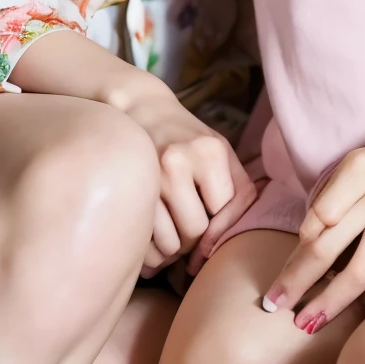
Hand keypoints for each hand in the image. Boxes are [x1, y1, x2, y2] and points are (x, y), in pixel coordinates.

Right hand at [113, 77, 256, 276]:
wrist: (144, 111)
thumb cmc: (189, 138)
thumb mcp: (220, 151)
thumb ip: (238, 189)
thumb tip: (231, 239)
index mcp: (211, 151)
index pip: (224, 209)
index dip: (221, 224)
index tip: (212, 225)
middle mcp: (179, 161)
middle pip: (195, 230)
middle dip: (195, 238)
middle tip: (189, 227)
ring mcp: (149, 177)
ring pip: (169, 244)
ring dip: (172, 248)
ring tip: (172, 232)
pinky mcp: (126, 192)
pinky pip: (144, 245)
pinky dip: (151, 252)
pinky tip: (154, 237)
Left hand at [263, 147, 364, 333]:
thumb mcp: (356, 168)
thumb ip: (330, 201)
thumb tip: (303, 253)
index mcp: (360, 167)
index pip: (315, 218)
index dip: (296, 252)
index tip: (281, 279)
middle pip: (328, 249)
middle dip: (298, 283)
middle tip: (277, 305)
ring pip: (358, 275)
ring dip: (329, 304)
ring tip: (309, 322)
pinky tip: (352, 308)